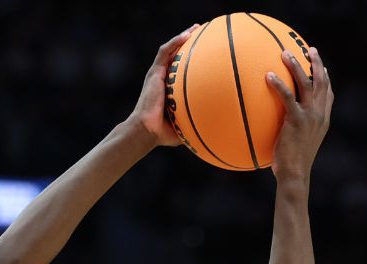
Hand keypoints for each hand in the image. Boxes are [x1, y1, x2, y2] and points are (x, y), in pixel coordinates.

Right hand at [128, 25, 199, 146]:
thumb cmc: (164, 132)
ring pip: (171, 50)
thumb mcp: (186, 124)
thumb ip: (199, 122)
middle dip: (190, 44)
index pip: (181, 69)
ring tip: (196, 28)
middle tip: (204, 35)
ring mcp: (158, 74)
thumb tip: (218, 130)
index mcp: (170, 88)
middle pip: (177, 56)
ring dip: (183, 37)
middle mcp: (163, 79)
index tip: (209, 53)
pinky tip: (188, 34)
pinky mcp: (154, 72)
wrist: (147, 130)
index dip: (193, 59)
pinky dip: (175, 41)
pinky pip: (165, 52)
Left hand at [266, 46, 333, 180]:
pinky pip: (287, 97)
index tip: (323, 66)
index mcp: (322, 119)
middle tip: (310, 49)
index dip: (326, 78)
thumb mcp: (297, 144)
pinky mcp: (297, 120)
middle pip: (322, 82)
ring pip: (306, 84)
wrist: (295, 174)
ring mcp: (310, 116)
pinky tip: (268, 76)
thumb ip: (294, 131)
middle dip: (317, 63)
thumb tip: (279, 127)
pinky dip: (279, 85)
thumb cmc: (291, 164)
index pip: (328, 94)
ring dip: (297, 66)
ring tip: (286, 53)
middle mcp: (319, 114)